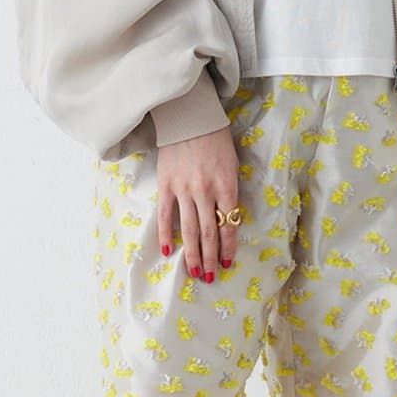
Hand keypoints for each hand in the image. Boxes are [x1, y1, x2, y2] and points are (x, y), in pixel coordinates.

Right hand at [156, 125, 240, 281]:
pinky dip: (166, 235)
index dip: (227, 247)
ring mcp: (184, 190)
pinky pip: (165, 215)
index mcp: (226, 187)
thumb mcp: (232, 166)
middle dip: (209, 258)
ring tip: (194, 272)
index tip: (226, 264)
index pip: (228, 226)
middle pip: (208, 234)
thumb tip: (226, 220)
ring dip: (191, 254)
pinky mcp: (166, 185)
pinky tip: (168, 251)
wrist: (191, 118)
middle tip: (209, 277)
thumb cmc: (216, 141)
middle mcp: (205, 192)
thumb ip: (229, 193)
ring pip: (188, 230)